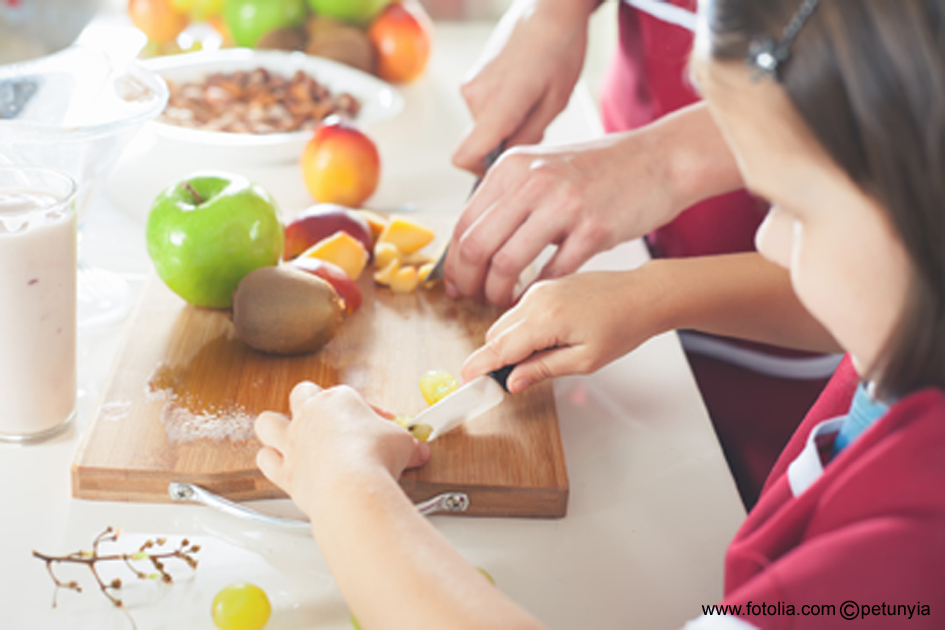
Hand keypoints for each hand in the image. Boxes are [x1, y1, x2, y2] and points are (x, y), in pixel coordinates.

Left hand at [255, 382, 429, 516]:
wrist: (351, 489)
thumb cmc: (375, 459)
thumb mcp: (403, 442)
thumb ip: (405, 442)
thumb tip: (416, 450)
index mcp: (338, 400)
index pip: (348, 395)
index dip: (365, 411)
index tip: (380, 426)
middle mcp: (310, 415)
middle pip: (301, 394)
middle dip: (312, 403)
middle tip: (332, 422)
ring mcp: (293, 442)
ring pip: (267, 421)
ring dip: (276, 427)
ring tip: (291, 436)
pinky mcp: (284, 471)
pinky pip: (265, 460)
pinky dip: (271, 461)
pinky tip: (283, 465)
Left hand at [445, 135, 676, 305]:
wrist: (659, 159)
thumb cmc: (602, 168)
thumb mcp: (543, 165)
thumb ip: (508, 195)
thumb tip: (473, 239)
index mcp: (513, 166)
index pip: (464, 223)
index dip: (454, 262)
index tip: (456, 282)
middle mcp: (532, 181)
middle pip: (477, 246)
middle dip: (469, 282)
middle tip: (473, 299)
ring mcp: (563, 204)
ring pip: (506, 263)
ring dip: (499, 293)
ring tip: (504, 303)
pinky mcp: (593, 229)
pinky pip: (551, 273)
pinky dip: (537, 293)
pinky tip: (537, 299)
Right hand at [451, 0, 593, 173]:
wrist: (550, 9)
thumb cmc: (559, 49)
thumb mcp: (554, 103)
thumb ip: (528, 138)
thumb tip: (509, 161)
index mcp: (497, 105)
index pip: (464, 156)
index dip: (480, 173)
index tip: (501, 169)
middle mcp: (475, 96)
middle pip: (478, 143)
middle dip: (503, 143)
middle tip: (535, 124)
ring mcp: (471, 85)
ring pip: (482, 126)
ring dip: (505, 123)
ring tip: (533, 100)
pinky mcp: (472, 78)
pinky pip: (483, 108)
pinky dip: (501, 108)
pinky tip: (525, 88)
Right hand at [461, 269, 670, 391]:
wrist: (643, 295)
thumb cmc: (623, 326)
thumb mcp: (585, 360)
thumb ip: (543, 369)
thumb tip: (512, 381)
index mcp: (546, 319)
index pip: (499, 348)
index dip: (479, 367)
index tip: (466, 381)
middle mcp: (537, 299)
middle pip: (496, 334)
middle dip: (493, 358)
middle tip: (499, 382)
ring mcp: (540, 289)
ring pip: (505, 322)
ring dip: (507, 344)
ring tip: (529, 363)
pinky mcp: (545, 285)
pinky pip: (519, 311)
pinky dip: (519, 329)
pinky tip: (539, 342)